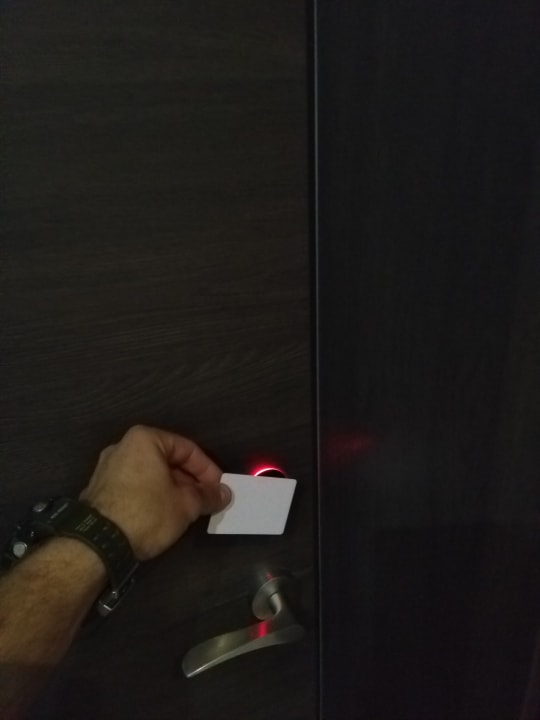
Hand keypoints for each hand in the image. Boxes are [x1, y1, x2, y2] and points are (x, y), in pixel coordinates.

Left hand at [79, 425, 230, 560]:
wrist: (97, 544)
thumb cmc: (147, 513)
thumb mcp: (185, 505)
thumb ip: (207, 495)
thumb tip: (224, 493)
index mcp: (144, 440)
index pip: (187, 449)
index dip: (208, 470)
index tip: (219, 489)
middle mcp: (123, 446)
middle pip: (167, 460)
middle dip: (190, 481)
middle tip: (206, 500)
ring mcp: (107, 468)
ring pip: (151, 474)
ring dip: (173, 489)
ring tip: (189, 510)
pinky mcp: (99, 489)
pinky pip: (135, 485)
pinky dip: (153, 495)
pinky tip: (164, 515)